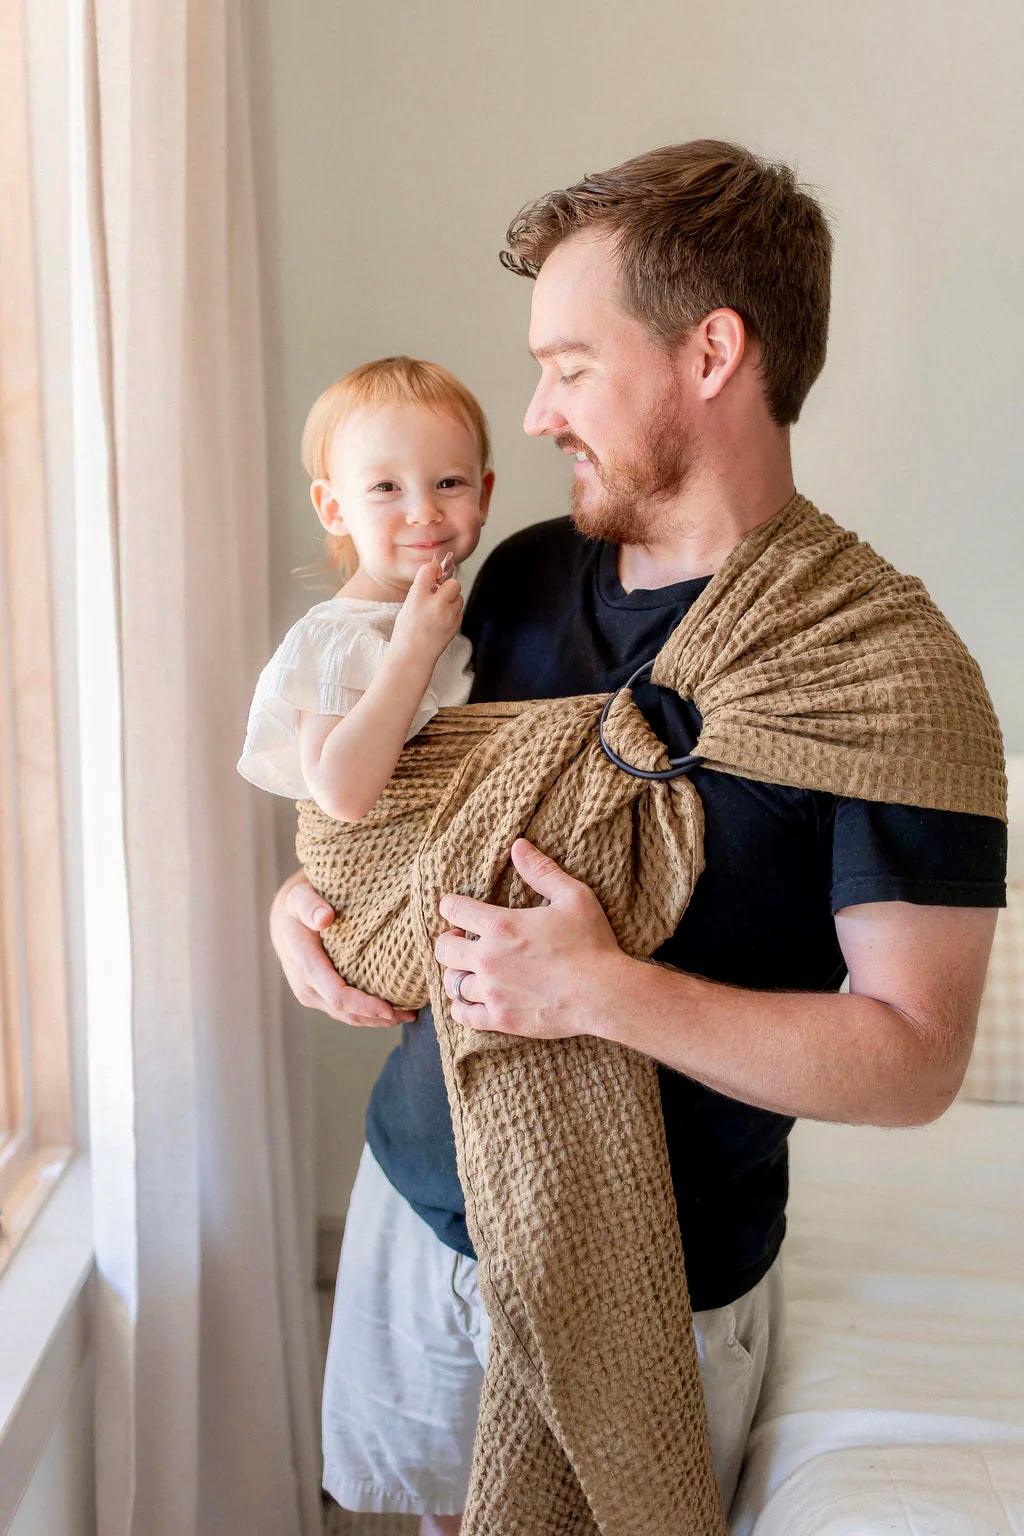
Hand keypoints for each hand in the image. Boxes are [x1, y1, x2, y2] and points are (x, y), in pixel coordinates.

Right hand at [270, 870, 416, 1025]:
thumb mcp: (300, 897)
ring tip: (407, 1015)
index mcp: (305, 965)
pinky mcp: (320, 996)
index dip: (364, 1006)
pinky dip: (367, 1014)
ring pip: (347, 1016)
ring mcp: (312, 995)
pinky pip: (345, 1011)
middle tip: (411, 1014)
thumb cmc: (298, 906)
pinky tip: (391, 1010)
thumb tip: (324, 918)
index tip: (390, 1009)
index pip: (337, 994)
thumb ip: (310, 905)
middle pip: (345, 1012)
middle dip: (377, 1017)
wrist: (283, 920)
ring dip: (376, 1020)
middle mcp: (306, 986)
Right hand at [391, 555, 463, 658]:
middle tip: (439, 594)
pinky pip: (459, 611)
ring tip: (439, 610)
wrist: (413, 656)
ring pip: (459, 597)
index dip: (431, 570)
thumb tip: (434, 572)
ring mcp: (448, 616)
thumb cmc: (407, 631)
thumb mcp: (407, 606)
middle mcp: (435, 605)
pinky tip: (441, 620)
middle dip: (448, 586)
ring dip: (451, 600)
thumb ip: (420, 589)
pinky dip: (453, 613)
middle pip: (454, 583)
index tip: (431, 573)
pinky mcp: (456, 626)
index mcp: (418, 598)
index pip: (429, 570)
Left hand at [432, 839, 627, 1038]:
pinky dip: (461, 1008)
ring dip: (457, 975)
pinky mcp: (500, 1019)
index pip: (452, 909)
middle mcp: (488, 958)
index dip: (452, 906)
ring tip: (469, 971)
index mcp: (500, 925)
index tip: (459, 910)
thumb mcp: (572, 897)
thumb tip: (518, 844)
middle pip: (443, 949)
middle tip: (461, 942)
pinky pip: (463, 1015)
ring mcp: (492, 992)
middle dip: (449, 942)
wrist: (605, 994)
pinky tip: (472, 1001)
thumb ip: (541, 871)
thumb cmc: (592, 943)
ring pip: (451, 983)